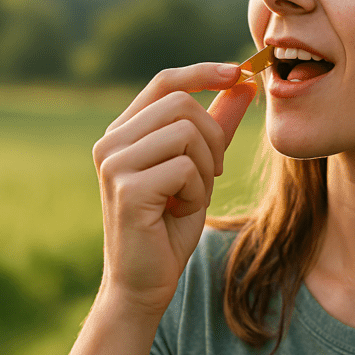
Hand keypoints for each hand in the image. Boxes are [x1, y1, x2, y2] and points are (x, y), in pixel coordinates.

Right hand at [92, 63, 255, 315]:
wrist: (144, 281)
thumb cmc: (170, 223)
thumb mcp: (200, 167)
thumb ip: (217, 125)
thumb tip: (243, 83)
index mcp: (124, 131)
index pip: (165, 82)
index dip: (204, 72)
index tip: (240, 73)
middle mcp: (111, 141)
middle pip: (183, 104)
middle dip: (213, 138)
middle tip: (211, 174)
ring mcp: (114, 163)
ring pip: (188, 133)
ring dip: (206, 169)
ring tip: (189, 196)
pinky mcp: (127, 187)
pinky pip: (186, 168)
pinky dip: (197, 192)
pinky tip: (179, 211)